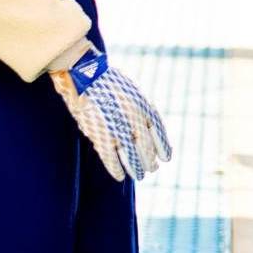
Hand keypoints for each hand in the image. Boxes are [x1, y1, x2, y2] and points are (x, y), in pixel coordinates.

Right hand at [50, 45, 170, 181]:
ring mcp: (119, 129)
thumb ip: (140, 109)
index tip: (166, 157)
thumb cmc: (109, 82)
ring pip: (131, 157)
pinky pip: (111, 159)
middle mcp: (135, 120)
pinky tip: (120, 177)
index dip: (163, 147)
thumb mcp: (133, 92)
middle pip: (147, 148)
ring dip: (136, 168)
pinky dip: (116, 169)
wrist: (87, 75)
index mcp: (145, 107)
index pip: (159, 133)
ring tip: (140, 175)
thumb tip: (146, 129)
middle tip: (152, 168)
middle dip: (150, 160)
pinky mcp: (101, 136)